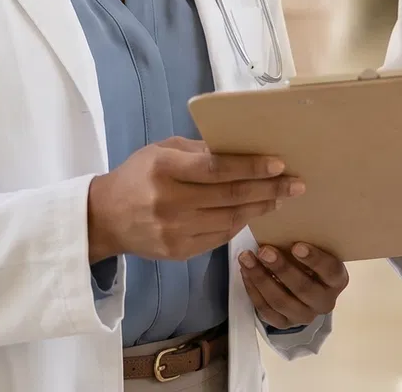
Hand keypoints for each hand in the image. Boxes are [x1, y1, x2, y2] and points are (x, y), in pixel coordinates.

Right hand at [87, 137, 303, 262]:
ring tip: (281, 199)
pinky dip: (240, 224)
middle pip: (229, 196)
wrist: (105, 218)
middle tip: (296, 184)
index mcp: (163, 169)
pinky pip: (220, 237)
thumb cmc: (138, 175)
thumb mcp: (161, 151)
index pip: (215, 169)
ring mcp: (174, 231)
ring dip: (259, 208)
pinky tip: (254, 213)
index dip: (249, 167)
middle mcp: (169, 202)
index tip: (278, 164)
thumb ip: (198, 151)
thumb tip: (240, 149)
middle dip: (267, 189)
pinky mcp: (179, 252)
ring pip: (229, 219)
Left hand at [239, 242, 348, 328]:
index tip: (297, 245)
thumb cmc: (309, 262)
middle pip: (303, 288)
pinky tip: (245, 273)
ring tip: (246, 258)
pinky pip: (266, 311)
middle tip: (264, 250)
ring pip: (281, 301)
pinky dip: (253, 291)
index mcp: (337, 280)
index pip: (330, 270)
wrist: (306, 292)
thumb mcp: (315, 251)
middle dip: (281, 268)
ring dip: (261, 278)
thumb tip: (283, 213)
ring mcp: (304, 316)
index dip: (314, 259)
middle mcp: (324, 301)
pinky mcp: (285, 324)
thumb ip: (306, 241)